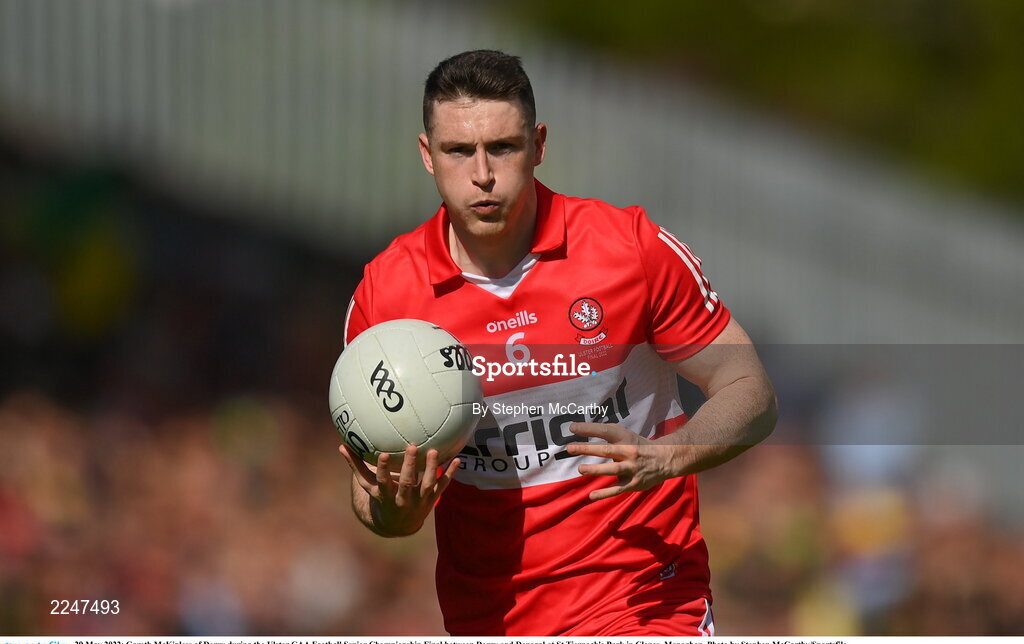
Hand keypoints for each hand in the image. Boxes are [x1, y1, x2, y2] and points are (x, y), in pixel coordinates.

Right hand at [339, 443, 459, 535]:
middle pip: (407, 482)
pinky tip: (458, 459)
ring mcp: (419, 500)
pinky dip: (451, 473)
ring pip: (427, 484)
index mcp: (385, 494)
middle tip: (412, 446)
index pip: (383, 482)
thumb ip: (356, 465)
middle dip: (409, 466)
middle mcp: (403, 499)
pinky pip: (443, 485)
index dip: (383, 469)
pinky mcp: (432, 499)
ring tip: (434, 451)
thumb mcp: (367, 485)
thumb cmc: (380, 497)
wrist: (398, 523)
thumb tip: (341, 445)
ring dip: (431, 468)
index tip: (383, 454)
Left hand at [565, 422, 676, 500]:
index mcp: (625, 438)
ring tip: (580, 469)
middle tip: (569, 448)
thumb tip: (580, 431)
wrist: (665, 459)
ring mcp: (632, 468)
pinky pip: (617, 489)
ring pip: (612, 469)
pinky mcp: (633, 483)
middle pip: (607, 450)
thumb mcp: (625, 436)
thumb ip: (607, 435)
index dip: (589, 429)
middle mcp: (629, 452)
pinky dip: (605, 493)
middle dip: (587, 449)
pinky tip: (591, 496)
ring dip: (596, 470)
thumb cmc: (637, 446)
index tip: (572, 427)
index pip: (605, 431)